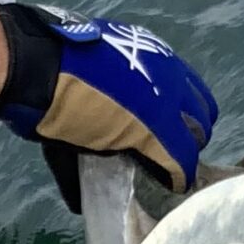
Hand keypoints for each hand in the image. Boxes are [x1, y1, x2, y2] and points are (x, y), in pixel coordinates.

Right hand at [0, 3, 217, 192]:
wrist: (41, 67)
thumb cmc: (58, 66)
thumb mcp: (97, 70)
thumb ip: (110, 92)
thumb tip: (106, 118)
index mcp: (155, 58)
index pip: (191, 91)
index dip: (184, 114)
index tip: (170, 129)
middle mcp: (169, 78)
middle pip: (203, 114)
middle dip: (191, 135)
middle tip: (170, 152)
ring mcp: (165, 106)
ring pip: (197, 138)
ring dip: (184, 156)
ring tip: (168, 171)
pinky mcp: (155, 136)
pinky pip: (179, 162)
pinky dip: (176, 177)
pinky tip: (171, 185)